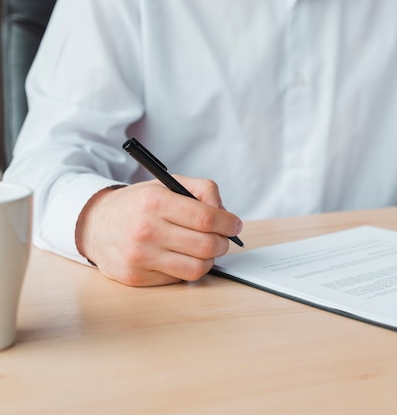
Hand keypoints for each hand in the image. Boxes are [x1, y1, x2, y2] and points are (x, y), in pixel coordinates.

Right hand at [75, 176, 242, 285]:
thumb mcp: (166, 185)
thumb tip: (225, 213)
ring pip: (197, 267)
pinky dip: (186, 268)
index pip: (206, 218)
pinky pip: (179, 278)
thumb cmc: (137, 205)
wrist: (94, 224)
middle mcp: (145, 230)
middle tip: (222, 238)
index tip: (235, 225)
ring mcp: (139, 257)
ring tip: (204, 249)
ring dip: (209, 259)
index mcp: (154, 202)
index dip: (228, 223)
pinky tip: (179, 257)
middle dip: (223, 242)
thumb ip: (201, 190)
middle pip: (206, 245)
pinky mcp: (136, 277)